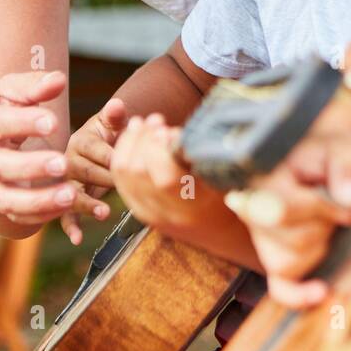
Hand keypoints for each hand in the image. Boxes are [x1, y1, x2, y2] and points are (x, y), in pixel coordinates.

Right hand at [0, 71, 95, 230]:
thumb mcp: (7, 93)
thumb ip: (32, 86)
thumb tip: (58, 80)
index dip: (23, 123)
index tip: (53, 122)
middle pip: (0, 167)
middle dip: (31, 167)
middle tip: (62, 163)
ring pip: (7, 200)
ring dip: (39, 201)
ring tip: (70, 195)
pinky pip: (18, 217)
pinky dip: (42, 215)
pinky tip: (67, 207)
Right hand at [59, 99, 124, 244]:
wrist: (101, 146)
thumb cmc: (110, 134)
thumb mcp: (113, 123)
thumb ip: (116, 116)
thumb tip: (117, 104)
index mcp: (80, 140)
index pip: (96, 150)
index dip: (113, 157)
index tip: (128, 163)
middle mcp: (66, 160)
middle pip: (84, 173)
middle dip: (105, 180)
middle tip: (123, 186)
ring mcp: (63, 181)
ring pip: (71, 193)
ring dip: (87, 204)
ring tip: (105, 212)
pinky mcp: (62, 198)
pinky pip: (64, 214)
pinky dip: (71, 226)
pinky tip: (78, 239)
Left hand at [111, 113, 225, 233]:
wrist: (220, 231)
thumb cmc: (231, 198)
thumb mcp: (226, 179)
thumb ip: (204, 159)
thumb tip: (174, 135)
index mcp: (194, 207)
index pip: (165, 178)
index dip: (161, 149)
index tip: (169, 128)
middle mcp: (168, 213)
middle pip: (138, 172)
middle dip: (144, 138)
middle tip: (156, 119)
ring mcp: (150, 213)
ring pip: (123, 174)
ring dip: (130, 143)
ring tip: (143, 123)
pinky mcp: (140, 210)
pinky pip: (120, 179)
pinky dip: (122, 154)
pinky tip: (133, 137)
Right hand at [223, 125, 350, 308]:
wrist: (324, 160)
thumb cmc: (329, 154)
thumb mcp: (342, 148)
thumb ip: (347, 168)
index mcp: (264, 180)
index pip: (282, 210)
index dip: (321, 209)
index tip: (345, 200)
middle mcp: (252, 210)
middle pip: (290, 242)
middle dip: (324, 227)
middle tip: (339, 208)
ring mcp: (262, 237)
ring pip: (286, 264)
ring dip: (317, 248)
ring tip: (326, 223)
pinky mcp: (275, 255)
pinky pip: (279, 287)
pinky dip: (298, 295)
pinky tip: (320, 291)